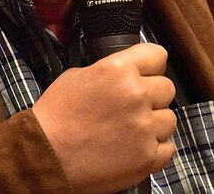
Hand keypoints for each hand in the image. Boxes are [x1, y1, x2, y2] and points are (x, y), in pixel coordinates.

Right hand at [33, 42, 176, 192]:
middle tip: (132, 107)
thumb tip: (128, 73)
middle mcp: (136, 95)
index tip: (146, 73)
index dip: (151, 65)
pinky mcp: (147, 157)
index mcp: (118, 70)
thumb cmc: (55, 116)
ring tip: (130, 131)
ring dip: (154, 124)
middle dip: (152, 96)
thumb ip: (110, 71)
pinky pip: (168, 148)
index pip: (158, 55)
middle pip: (167, 88)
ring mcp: (144, 128)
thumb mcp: (78, 76)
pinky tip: (134, 148)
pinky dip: (154, 149)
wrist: (44, 156)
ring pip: (169, 119)